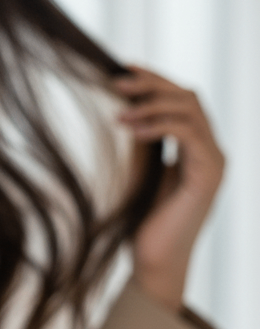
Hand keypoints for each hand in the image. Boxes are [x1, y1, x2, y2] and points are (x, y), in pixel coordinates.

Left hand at [114, 67, 224, 311]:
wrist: (154, 262)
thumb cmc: (140, 221)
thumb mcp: (138, 171)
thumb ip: (140, 142)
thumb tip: (117, 109)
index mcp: (195, 146)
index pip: (181, 97)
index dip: (154, 78)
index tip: (121, 67)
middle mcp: (211, 150)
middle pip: (187, 95)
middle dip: (151, 84)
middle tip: (115, 82)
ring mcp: (214, 162)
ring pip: (190, 109)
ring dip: (151, 104)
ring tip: (118, 113)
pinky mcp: (208, 176)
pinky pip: (189, 134)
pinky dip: (160, 125)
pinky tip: (132, 131)